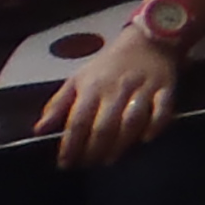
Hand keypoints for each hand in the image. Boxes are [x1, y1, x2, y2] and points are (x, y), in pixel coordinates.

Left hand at [41, 29, 183, 168]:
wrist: (147, 40)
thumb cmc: (108, 64)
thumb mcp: (78, 78)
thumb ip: (58, 104)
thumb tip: (39, 130)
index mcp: (93, 87)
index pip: (78, 121)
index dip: (70, 145)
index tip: (65, 163)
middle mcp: (117, 89)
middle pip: (104, 126)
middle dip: (94, 150)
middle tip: (89, 165)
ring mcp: (143, 89)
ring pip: (132, 121)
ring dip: (121, 144)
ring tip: (111, 158)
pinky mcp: (165, 88)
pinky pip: (163, 110)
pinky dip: (155, 126)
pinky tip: (146, 139)